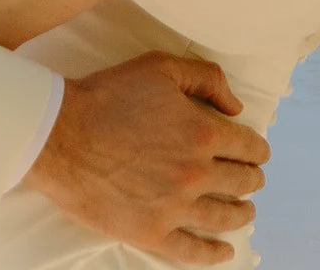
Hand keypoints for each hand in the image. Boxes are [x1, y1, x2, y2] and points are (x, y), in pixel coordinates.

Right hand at [25, 52, 268, 264]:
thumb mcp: (160, 67)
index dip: (257, 148)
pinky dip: (214, 254)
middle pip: (241, 182)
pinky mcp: (151, 233)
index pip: (247, 146)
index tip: (257, 152)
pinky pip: (194, 252)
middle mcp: (196, 173)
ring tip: (246, 212)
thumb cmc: (109, 96)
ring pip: (224, 217)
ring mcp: (175, 208)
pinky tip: (225, 251)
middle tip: (252, 179)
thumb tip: (236, 107)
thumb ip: (206, 78)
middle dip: (252, 179)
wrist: (62, 135)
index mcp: (202, 132)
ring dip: (242, 214)